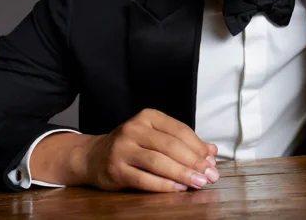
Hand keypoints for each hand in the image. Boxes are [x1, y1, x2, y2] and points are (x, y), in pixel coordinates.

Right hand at [32, 108, 219, 191]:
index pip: (180, 130)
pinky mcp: (115, 169)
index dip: (199, 147)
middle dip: (194, 162)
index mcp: (148, 117)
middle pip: (171, 146)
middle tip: (210, 176)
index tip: (212, 162)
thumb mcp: (156, 137)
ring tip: (198, 183)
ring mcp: (122, 148)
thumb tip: (212, 151)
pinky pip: (143, 179)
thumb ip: (184, 142)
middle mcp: (134, 129)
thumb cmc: (132, 146)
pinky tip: (178, 188)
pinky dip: (163, 185)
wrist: (93, 157)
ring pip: (158, 162)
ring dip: (182, 174)